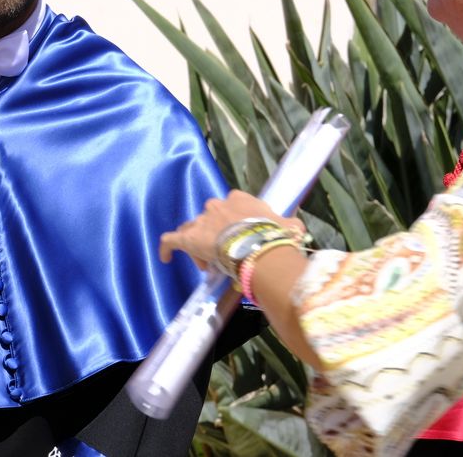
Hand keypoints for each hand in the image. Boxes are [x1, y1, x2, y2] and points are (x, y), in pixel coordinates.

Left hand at [159, 190, 303, 269]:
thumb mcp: (288, 227)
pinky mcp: (188, 238)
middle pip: (211, 218)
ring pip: (192, 228)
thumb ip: (290, 225)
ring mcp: (202, 221)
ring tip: (206, 262)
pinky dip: (167, 248)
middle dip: (215, 235)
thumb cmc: (274, 236)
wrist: (258, 247)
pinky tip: (165, 259)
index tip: (238, 240)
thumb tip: (296, 229)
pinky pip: (171, 240)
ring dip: (197, 243)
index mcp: (239, 199)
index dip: (233, 224)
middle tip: (224, 255)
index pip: (232, 207)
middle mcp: (218, 206)